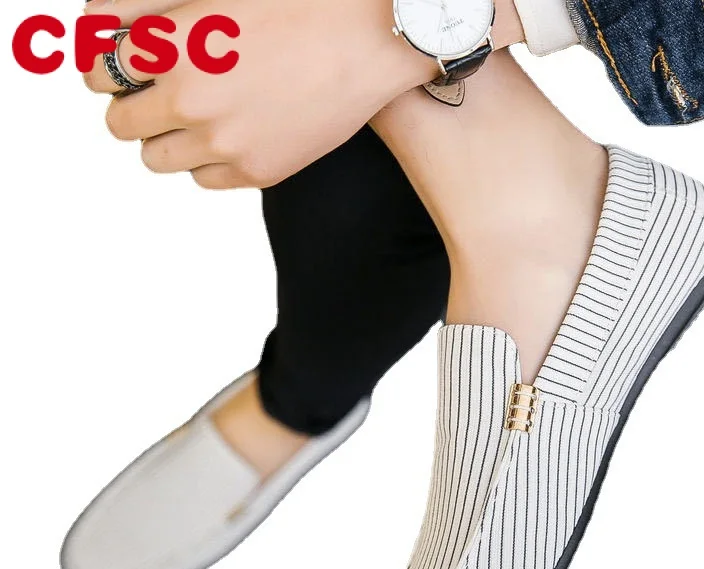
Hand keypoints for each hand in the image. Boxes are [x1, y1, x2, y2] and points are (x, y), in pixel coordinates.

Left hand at [82, 0, 438, 188]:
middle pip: (121, 124)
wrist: (369, 40)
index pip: (97, 72)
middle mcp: (190, 100)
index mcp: (173, 45)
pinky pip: (204, 179)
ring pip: (157, 160)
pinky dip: (207, 160)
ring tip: (191, 121)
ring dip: (163, 139)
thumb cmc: (297, 2)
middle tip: (153, 97)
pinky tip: (229, 136)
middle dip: (131, 107)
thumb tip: (102, 31)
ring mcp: (225, 143)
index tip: (116, 71)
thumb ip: (153, 12)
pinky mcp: (257, 171)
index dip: (101, 70)